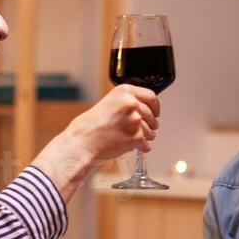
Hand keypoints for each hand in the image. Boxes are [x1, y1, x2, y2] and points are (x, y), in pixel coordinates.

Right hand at [33, 85, 159, 196]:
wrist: (83, 142)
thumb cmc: (90, 125)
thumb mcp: (108, 104)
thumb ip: (126, 103)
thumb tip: (142, 110)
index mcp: (125, 91)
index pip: (151, 96)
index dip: (155, 106)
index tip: (155, 111)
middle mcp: (132, 103)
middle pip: (152, 114)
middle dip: (150, 123)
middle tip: (145, 128)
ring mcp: (136, 120)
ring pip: (151, 129)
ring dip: (147, 135)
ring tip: (135, 138)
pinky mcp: (137, 136)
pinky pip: (146, 142)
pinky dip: (142, 146)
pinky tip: (135, 146)